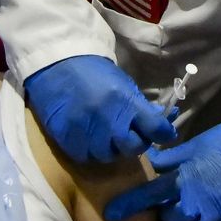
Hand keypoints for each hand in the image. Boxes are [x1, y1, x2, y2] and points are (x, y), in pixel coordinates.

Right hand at [23, 55, 177, 162]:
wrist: (57, 63)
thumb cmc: (93, 71)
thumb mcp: (123, 83)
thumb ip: (141, 106)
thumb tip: (163, 123)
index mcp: (124, 101)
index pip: (155, 128)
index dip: (164, 133)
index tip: (163, 133)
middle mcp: (107, 119)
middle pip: (132, 147)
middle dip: (135, 143)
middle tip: (131, 136)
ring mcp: (85, 131)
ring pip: (108, 156)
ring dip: (112, 148)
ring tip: (108, 136)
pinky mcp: (67, 139)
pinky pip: (85, 156)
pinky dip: (91, 151)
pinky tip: (90, 139)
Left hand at [103, 94, 220, 220]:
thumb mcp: (190, 147)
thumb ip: (167, 161)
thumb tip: (146, 163)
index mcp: (181, 180)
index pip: (148, 196)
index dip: (127, 205)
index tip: (110, 214)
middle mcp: (194, 202)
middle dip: (168, 213)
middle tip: (175, 201)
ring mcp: (214, 215)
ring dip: (189, 220)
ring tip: (196, 207)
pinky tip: (213, 210)